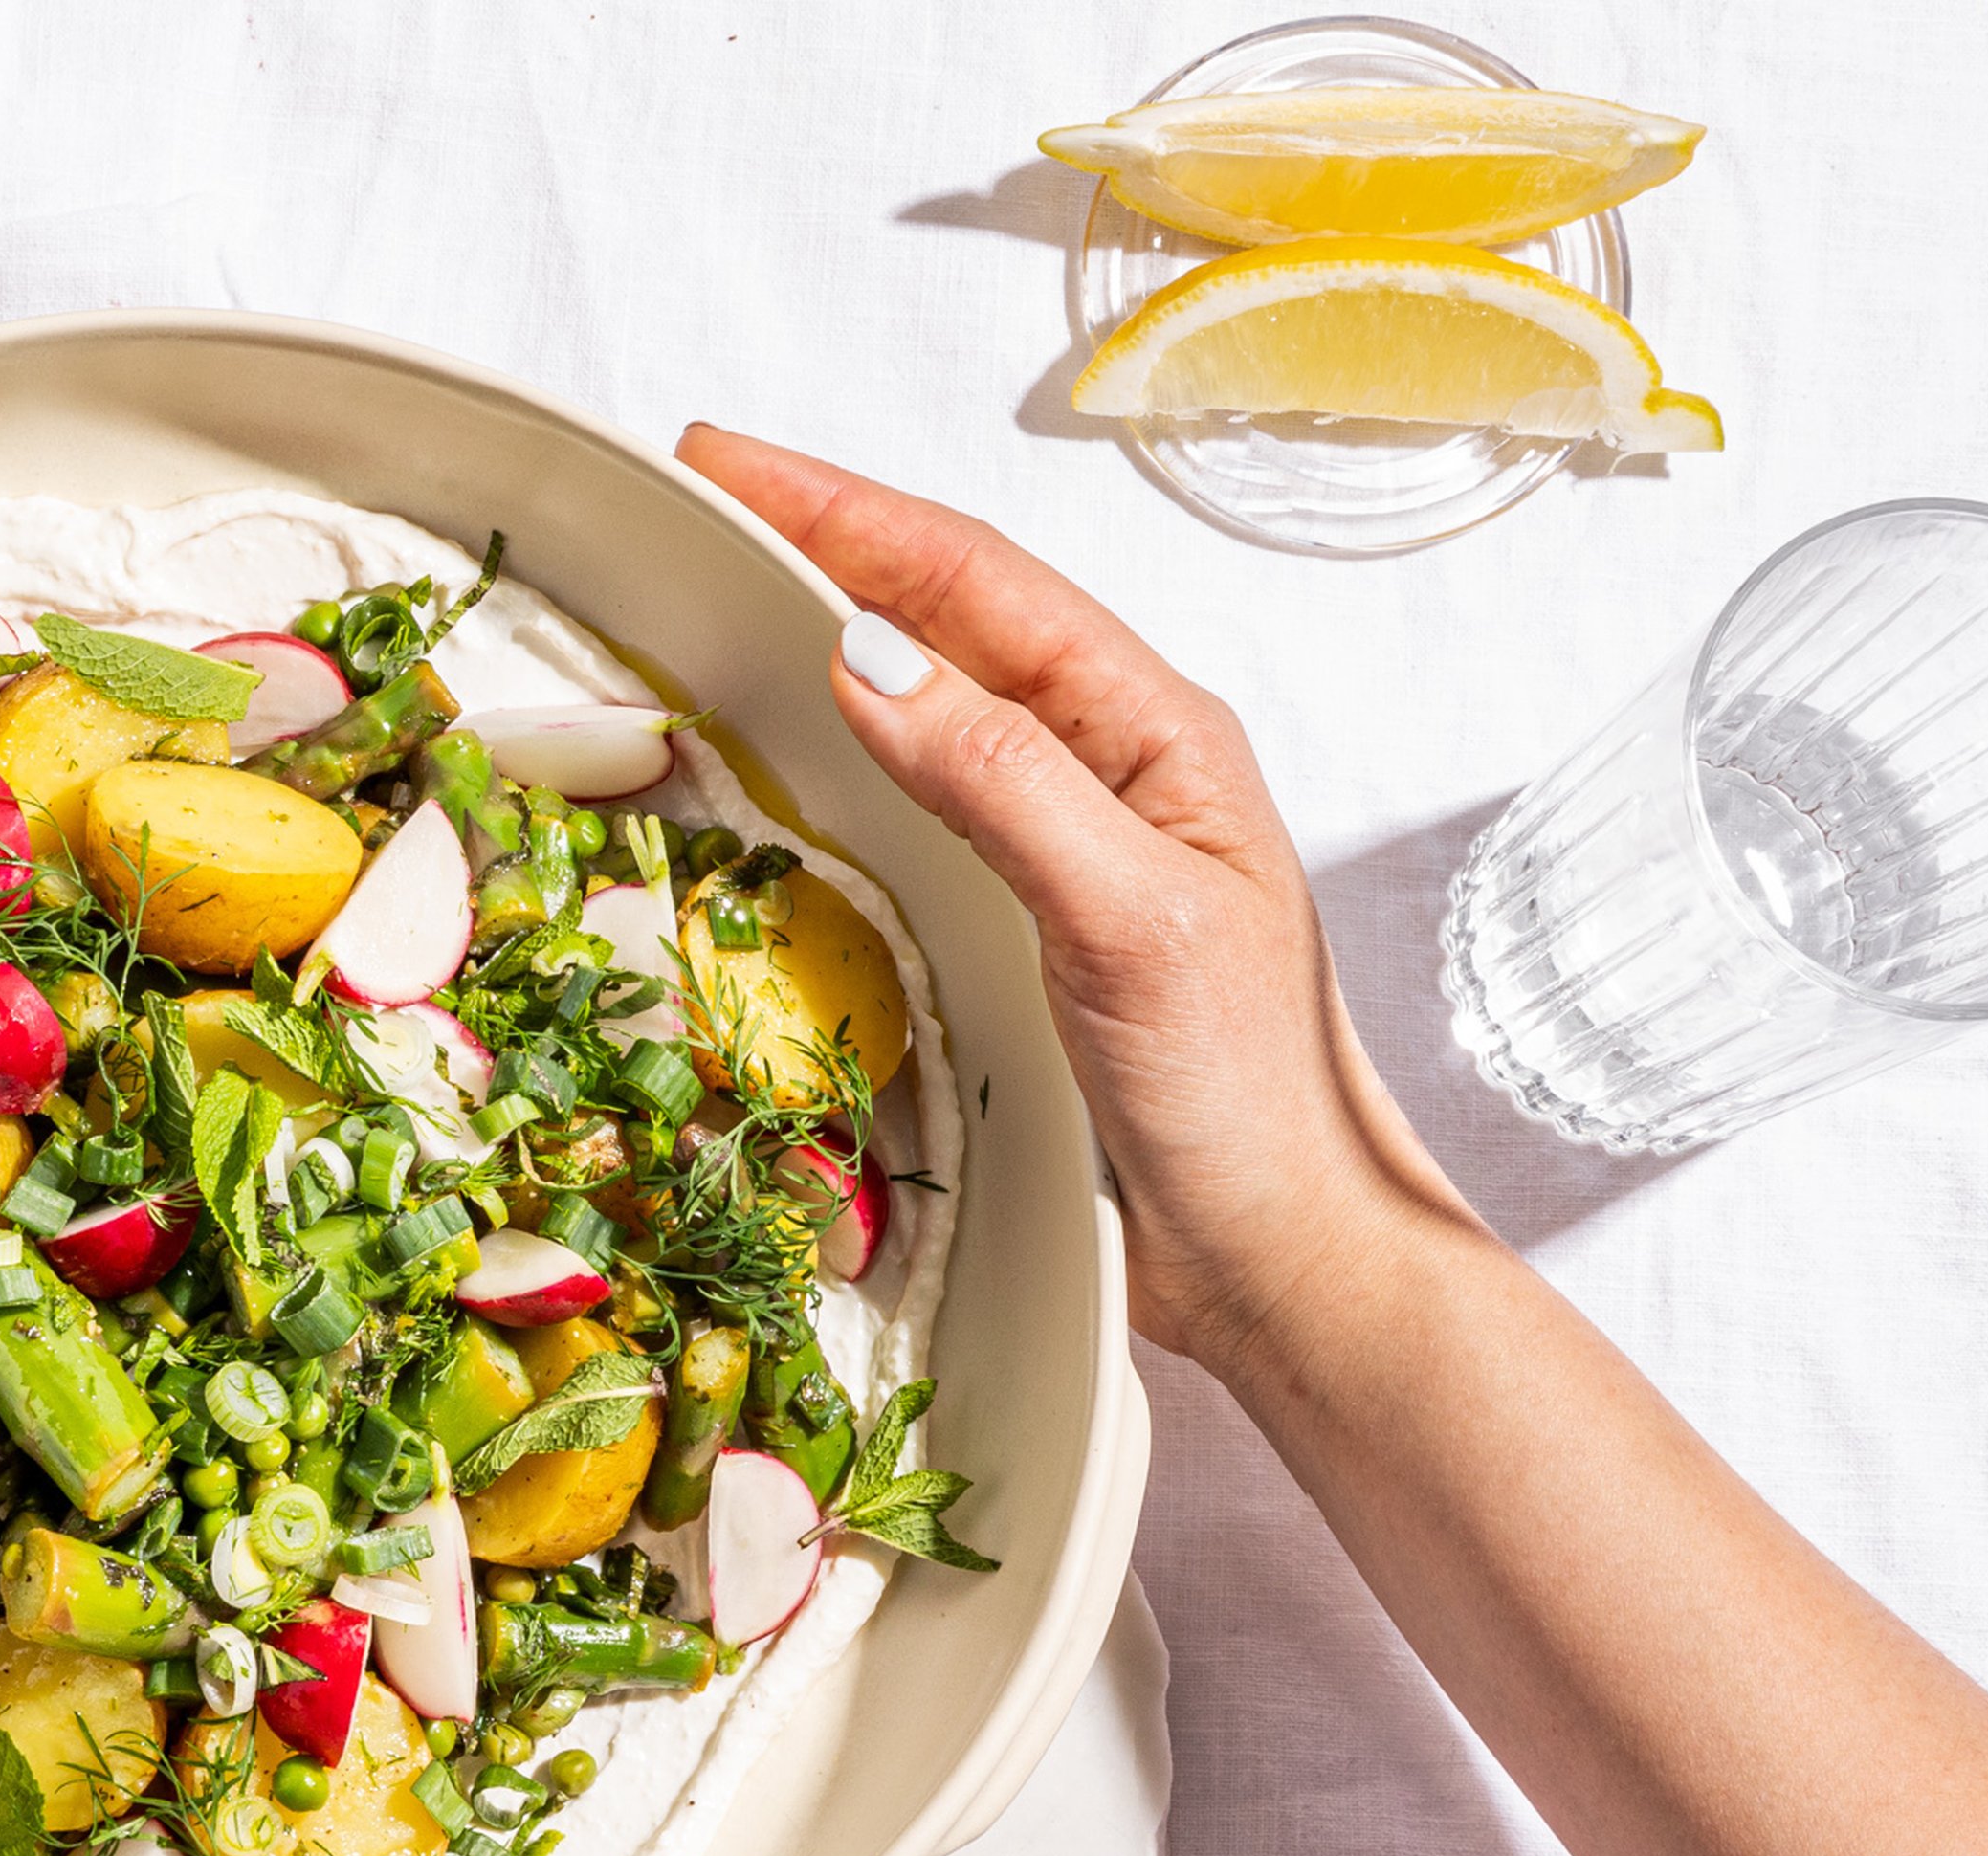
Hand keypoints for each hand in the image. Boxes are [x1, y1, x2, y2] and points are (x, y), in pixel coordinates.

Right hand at [676, 423, 1481, 1375]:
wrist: (1283, 1259)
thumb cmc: (1242, 1102)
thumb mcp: (1124, 922)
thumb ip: (1002, 782)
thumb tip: (868, 656)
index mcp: (1156, 739)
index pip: (978, 584)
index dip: (847, 512)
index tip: (728, 464)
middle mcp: (1112, 773)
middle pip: (952, 618)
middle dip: (828, 541)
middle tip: (703, 495)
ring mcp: (1068, 849)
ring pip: (935, 702)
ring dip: (834, 633)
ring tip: (731, 589)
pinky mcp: (1031, 929)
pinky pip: (923, 802)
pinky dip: (846, 751)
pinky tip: (797, 755)